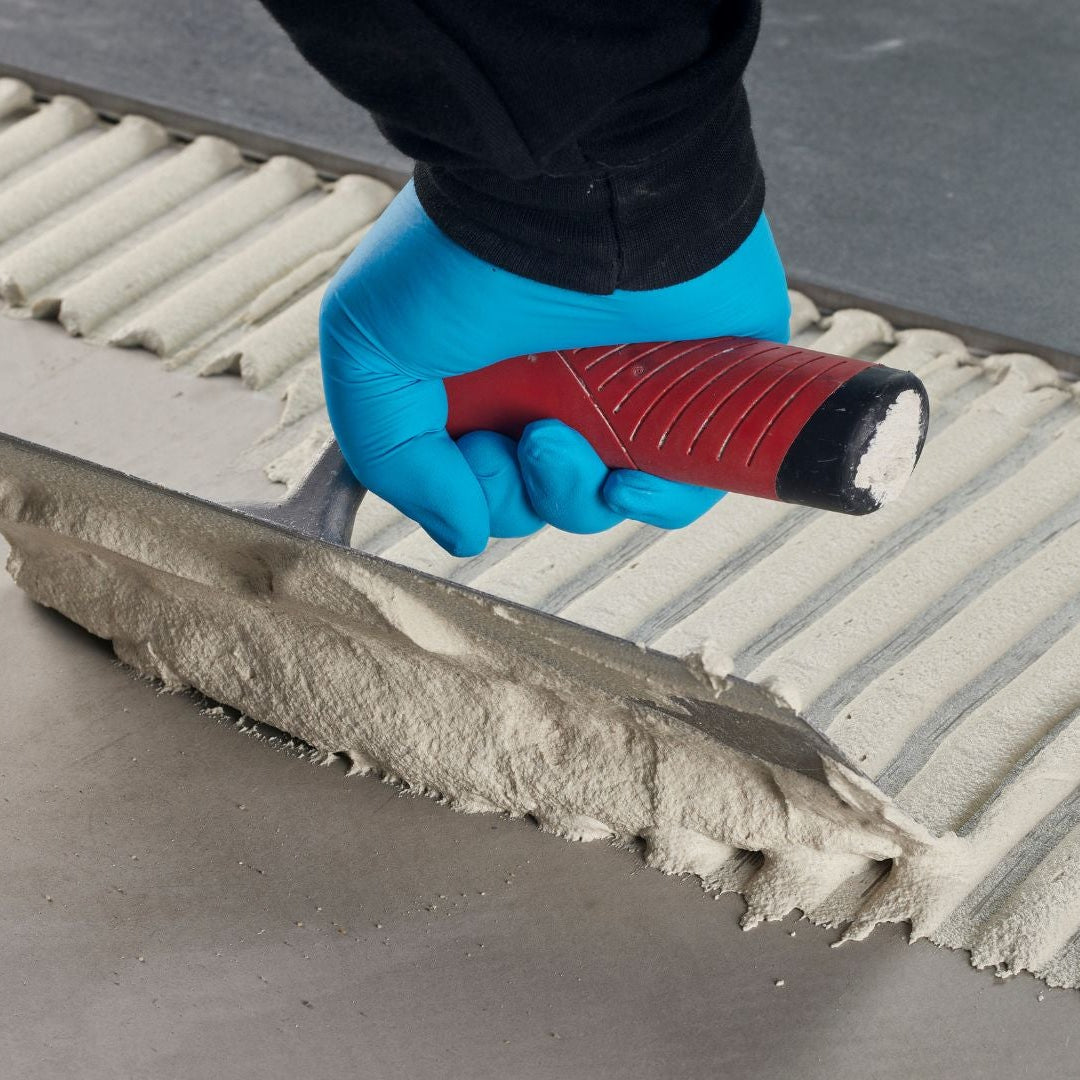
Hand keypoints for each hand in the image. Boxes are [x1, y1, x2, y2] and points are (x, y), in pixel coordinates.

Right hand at [319, 180, 790, 555]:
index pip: (476, 483)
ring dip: (574, 501)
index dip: (469, 493)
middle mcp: (547, 392)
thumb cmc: (460, 252)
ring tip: (566, 441)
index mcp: (477, 384)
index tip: (473, 451)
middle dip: (520, 500)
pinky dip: (659, 504)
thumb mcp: (365, 348)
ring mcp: (619, 392)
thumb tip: (461, 533)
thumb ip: (389, 455)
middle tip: (524, 442)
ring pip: (601, 502)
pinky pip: (685, 485)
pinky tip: (629, 483)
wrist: (571, 187)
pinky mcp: (689, 389)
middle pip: (536, 503)